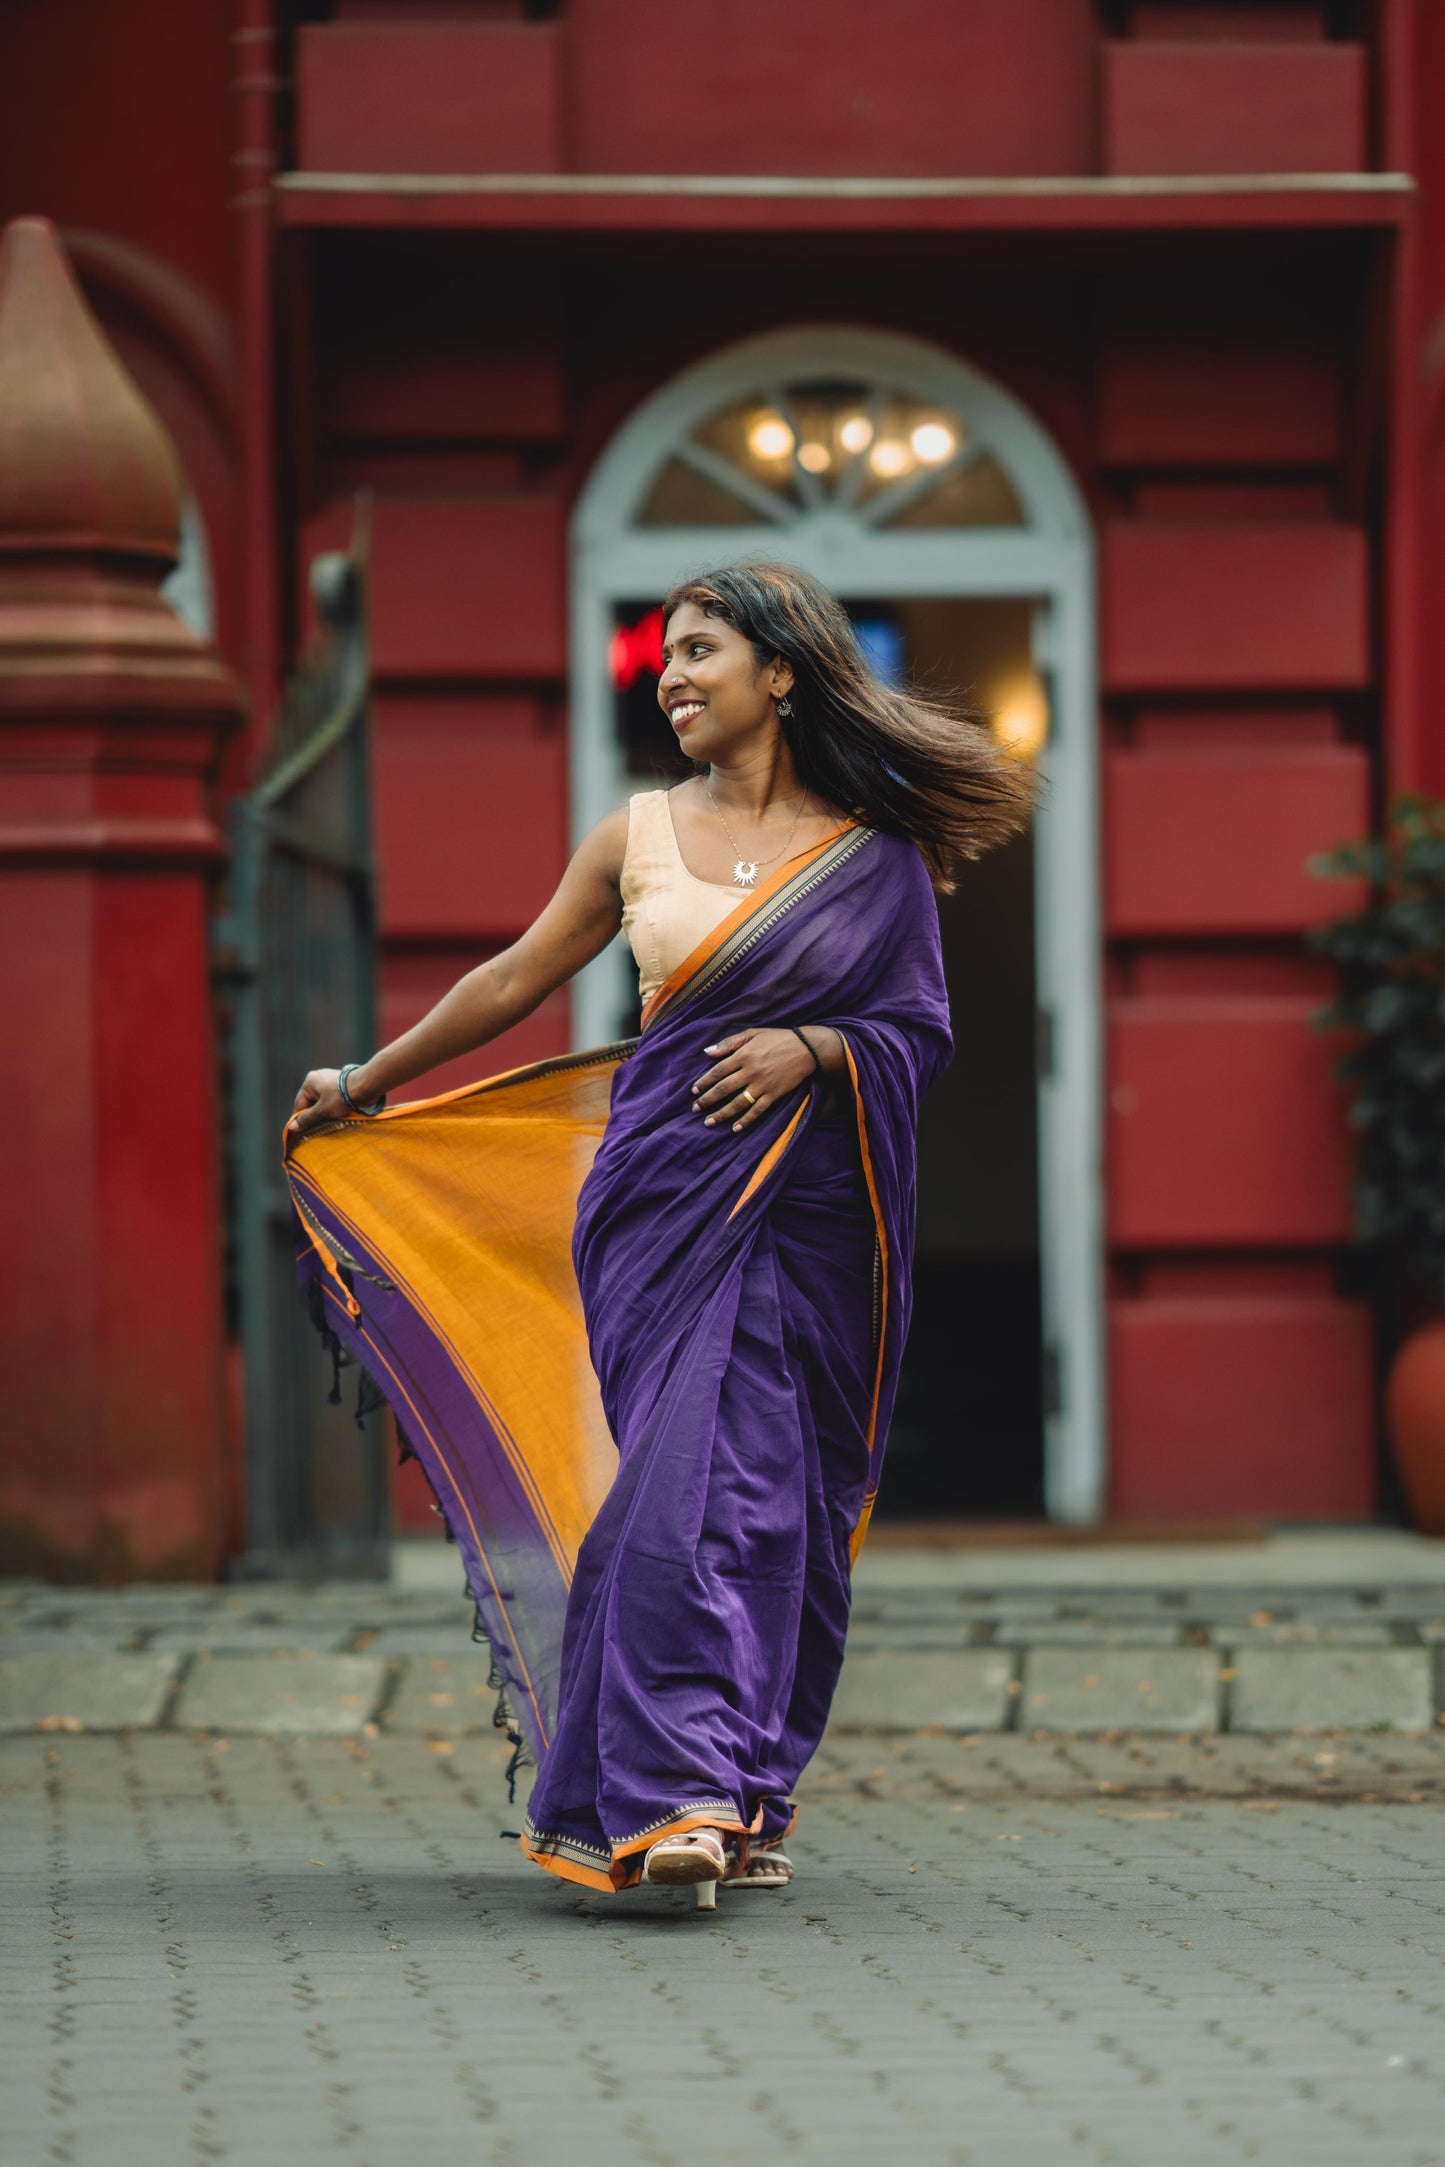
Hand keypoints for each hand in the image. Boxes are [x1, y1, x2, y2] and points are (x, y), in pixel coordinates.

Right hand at [289, 1067, 348, 1141]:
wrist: (367, 1087)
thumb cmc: (342, 1098)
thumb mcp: (322, 1110)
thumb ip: (307, 1119)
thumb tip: (291, 1128)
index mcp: (309, 1081)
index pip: (300, 1104)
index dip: (302, 1119)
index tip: (304, 1131)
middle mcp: (318, 1078)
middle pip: (311, 1102)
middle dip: (315, 1115)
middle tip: (319, 1128)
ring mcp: (331, 1080)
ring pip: (323, 1101)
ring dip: (326, 1112)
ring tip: (330, 1123)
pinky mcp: (342, 1084)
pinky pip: (333, 1098)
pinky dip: (335, 1107)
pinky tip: (339, 1115)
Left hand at [691, 1029, 814, 1133]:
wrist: (806, 1049)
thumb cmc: (778, 1038)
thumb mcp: (752, 1033)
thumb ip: (729, 1043)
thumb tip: (707, 1052)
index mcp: (743, 1055)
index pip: (717, 1072)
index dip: (704, 1082)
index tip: (694, 1091)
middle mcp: (750, 1072)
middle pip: (724, 1089)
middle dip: (707, 1100)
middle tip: (696, 1109)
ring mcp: (762, 1085)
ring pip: (737, 1103)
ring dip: (721, 1114)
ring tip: (709, 1122)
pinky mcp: (774, 1095)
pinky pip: (757, 1111)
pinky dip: (746, 1121)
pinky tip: (735, 1128)